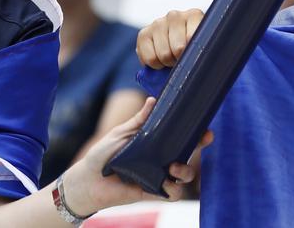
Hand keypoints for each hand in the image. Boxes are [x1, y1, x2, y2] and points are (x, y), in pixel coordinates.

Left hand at [61, 97, 212, 215]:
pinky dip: (173, 189)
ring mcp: (159, 176)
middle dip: (199, 147)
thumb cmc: (102, 154)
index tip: (205, 127)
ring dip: (185, 170)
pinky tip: (165, 183)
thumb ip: (138, 121)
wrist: (88, 179)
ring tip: (172, 167)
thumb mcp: (121, 133)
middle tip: (204, 139)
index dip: (194, 133)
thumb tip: (153, 100)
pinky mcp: (154, 192)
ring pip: (185, 175)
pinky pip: (173, 194)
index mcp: (154, 143)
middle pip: (187, 153)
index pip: (179, 137)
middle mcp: (160, 159)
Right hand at [137, 8, 203, 68]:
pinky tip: (159, 59)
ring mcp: (158, 23)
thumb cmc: (194, 50)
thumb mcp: (202, 47)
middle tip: (181, 59)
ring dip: (167, 63)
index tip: (194, 58)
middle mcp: (174, 16)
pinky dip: (154, 64)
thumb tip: (194, 60)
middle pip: (178, 48)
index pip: (194, 36)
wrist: (176, 50)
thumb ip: (200, 49)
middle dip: (180, 59)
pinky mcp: (143, 34)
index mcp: (194, 16)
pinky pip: (149, 58)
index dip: (193, 53)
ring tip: (171, 59)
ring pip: (164, 54)